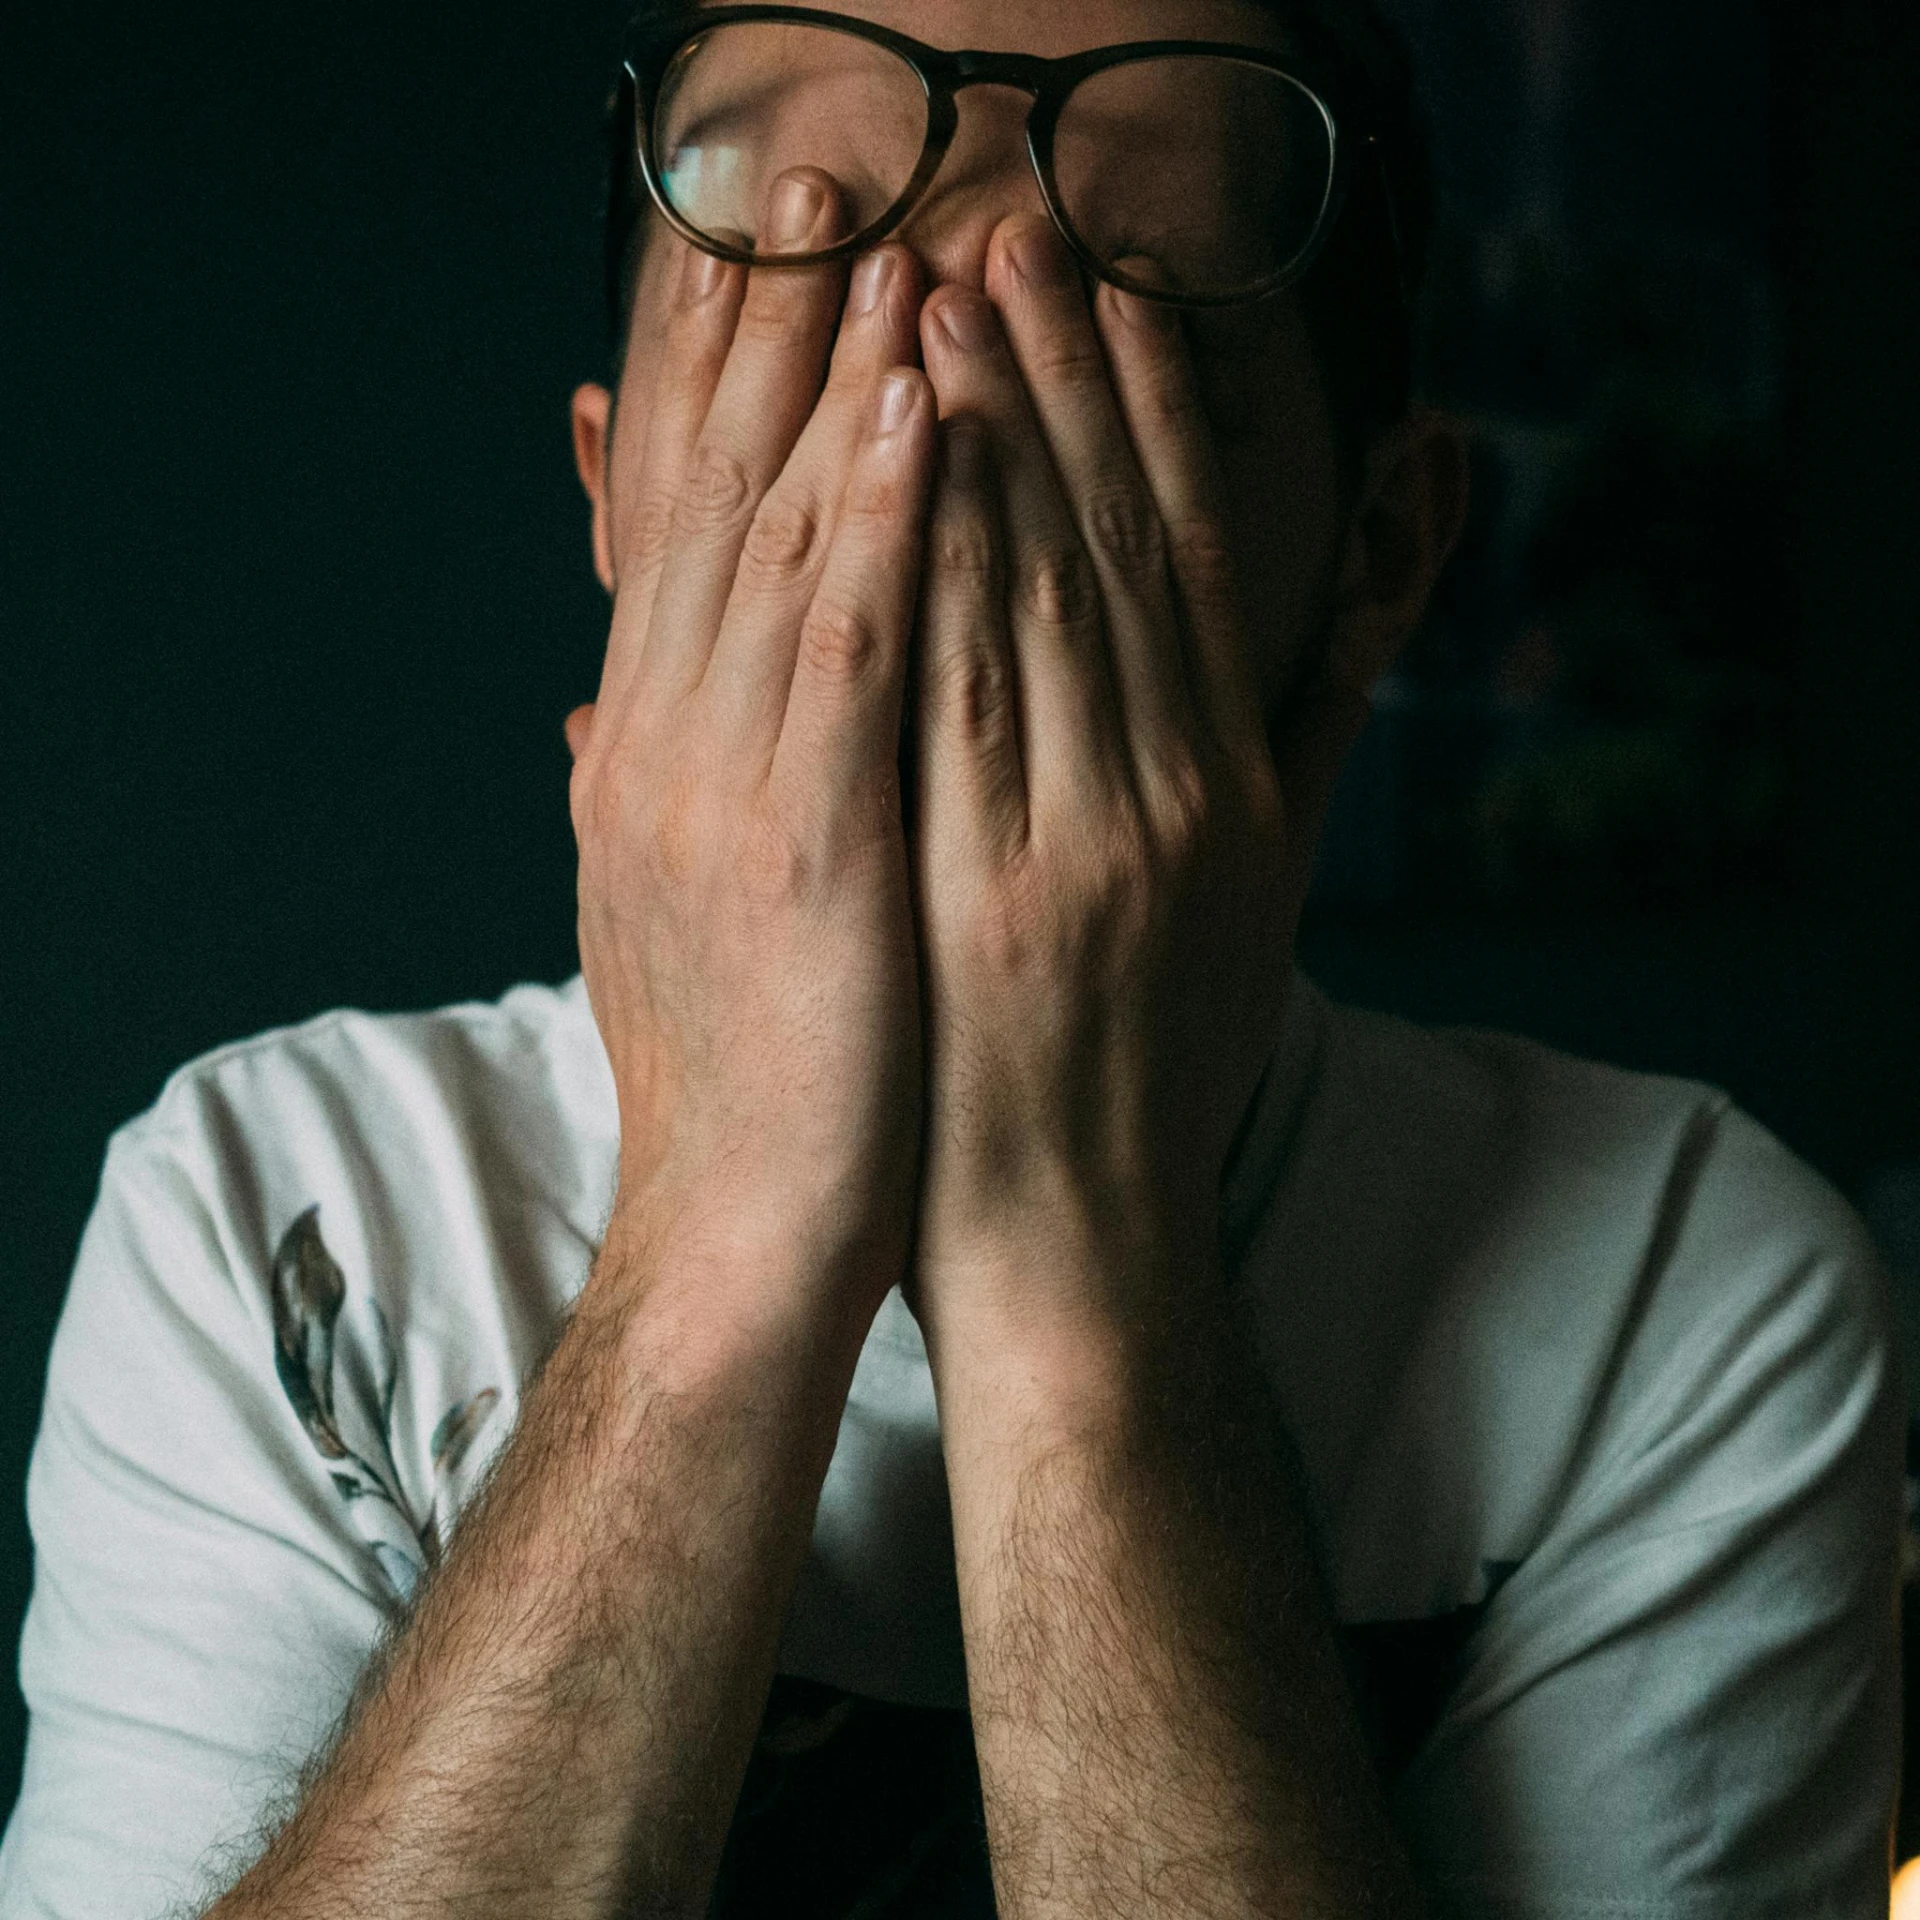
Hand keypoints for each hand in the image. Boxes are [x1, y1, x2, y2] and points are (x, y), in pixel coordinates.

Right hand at [567, 175, 936, 1341]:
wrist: (742, 1228)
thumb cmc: (745, 1068)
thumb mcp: (672, 903)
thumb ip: (646, 778)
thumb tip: (598, 696)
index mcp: (646, 753)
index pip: (676, 533)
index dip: (714, 388)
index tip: (757, 268)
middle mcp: (664, 744)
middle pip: (714, 502)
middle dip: (765, 339)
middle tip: (811, 189)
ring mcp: (725, 788)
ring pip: (778, 545)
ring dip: (833, 385)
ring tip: (885, 245)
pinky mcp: (801, 842)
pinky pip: (846, 649)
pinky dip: (877, 520)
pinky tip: (921, 410)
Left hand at [907, 216, 1366, 1348]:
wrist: (1079, 1244)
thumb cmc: (1158, 1072)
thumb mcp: (1262, 904)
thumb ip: (1298, 744)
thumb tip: (1333, 610)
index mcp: (1229, 796)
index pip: (1189, 569)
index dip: (1146, 419)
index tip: (1107, 299)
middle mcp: (1172, 805)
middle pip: (1116, 558)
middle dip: (1058, 390)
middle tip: (1009, 246)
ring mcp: (1082, 852)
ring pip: (1039, 609)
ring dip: (986, 448)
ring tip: (936, 314)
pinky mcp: (988, 902)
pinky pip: (954, 713)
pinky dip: (927, 584)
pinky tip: (887, 483)